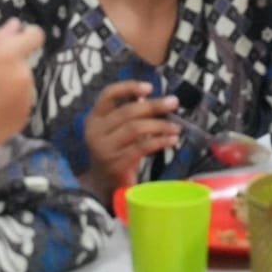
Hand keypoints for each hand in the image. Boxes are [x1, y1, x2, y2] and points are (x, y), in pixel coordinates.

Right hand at [0, 20, 44, 161]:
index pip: (35, 36)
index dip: (27, 37)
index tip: (16, 41)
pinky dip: (10, 104)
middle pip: (24, 62)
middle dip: (10, 66)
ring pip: (22, 83)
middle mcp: (23, 74)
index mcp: (8, 55)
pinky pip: (21, 102)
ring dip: (10, 85)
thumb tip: (15, 26)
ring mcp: (27, 97)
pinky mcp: (25, 116)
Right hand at [82, 81, 181, 199]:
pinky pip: (142, 147)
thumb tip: (158, 99)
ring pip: (135, 129)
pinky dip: (159, 141)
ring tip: (176, 127)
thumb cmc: (116, 151)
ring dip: (160, 125)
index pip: (108, 95)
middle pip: (127, 112)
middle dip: (153, 106)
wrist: (104, 184)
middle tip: (173, 102)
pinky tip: (171, 140)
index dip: (128, 87)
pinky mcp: (116, 164)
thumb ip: (131, 114)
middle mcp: (96, 131)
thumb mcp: (117, 130)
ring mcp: (105, 149)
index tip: (149, 87)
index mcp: (95, 118)